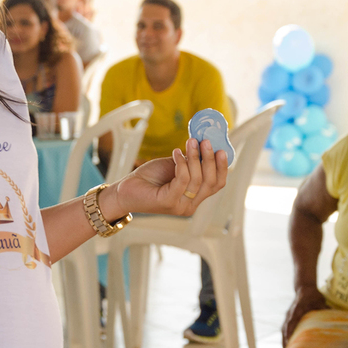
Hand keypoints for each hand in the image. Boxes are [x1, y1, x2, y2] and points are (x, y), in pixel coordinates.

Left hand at [112, 138, 227, 218]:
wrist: (125, 190)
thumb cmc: (149, 178)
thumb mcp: (174, 167)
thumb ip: (190, 161)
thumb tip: (204, 144)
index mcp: (194, 198)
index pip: (217, 184)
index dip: (222, 167)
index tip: (221, 149)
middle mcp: (190, 205)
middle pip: (211, 182)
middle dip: (210, 159)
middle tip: (205, 141)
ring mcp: (180, 206)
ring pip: (197, 179)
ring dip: (195, 157)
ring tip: (190, 142)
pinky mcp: (169, 202)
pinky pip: (182, 179)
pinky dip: (181, 163)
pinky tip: (176, 152)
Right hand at [281, 287, 328, 347]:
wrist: (304, 288)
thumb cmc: (313, 295)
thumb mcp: (320, 300)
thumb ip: (324, 307)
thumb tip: (332, 314)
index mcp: (296, 309)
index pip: (291, 322)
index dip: (289, 333)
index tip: (289, 342)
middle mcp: (290, 314)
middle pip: (285, 330)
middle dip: (285, 342)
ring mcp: (288, 316)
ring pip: (283, 331)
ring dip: (284, 342)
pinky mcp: (288, 319)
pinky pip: (285, 330)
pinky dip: (285, 339)